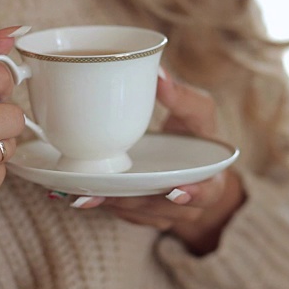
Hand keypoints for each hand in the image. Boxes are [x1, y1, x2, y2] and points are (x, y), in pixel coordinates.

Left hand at [70, 70, 243, 254]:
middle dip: (135, 200)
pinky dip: (102, 203)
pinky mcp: (138, 214)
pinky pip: (121, 214)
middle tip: (111, 190)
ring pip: (136, 213)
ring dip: (112, 204)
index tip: (176, 189)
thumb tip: (157, 73)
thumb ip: (182, 97)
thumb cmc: (193, 133)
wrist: (184, 160)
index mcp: (210, 179)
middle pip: (161, 208)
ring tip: (86, 194)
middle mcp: (187, 205)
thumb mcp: (197, 112)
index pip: (209, 192)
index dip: (194, 194)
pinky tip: (78, 195)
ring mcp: (161, 214)